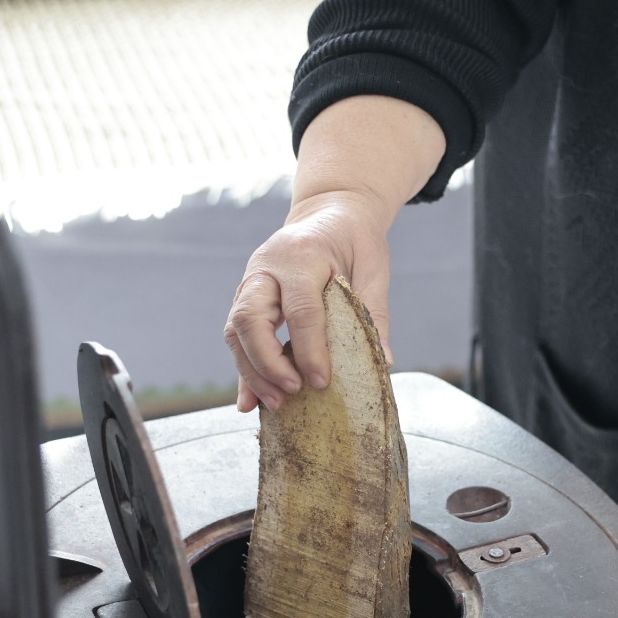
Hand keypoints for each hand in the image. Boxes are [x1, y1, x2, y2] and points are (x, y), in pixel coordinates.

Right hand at [224, 189, 392, 412]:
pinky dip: (244, 370)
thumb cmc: (354, 239)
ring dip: (252, 372)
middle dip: (268, 363)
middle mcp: (266, 268)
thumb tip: (382, 362)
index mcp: (302, 256)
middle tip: (293, 393)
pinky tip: (250, 401)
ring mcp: (250, 282)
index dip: (309, 349)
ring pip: (235, 330)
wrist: (329, 212)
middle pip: (251, 319)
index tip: (321, 382)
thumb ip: (374, 312)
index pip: (300, 309)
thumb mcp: (373, 268)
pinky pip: (237, 336)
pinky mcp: (245, 298)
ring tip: (276, 406)